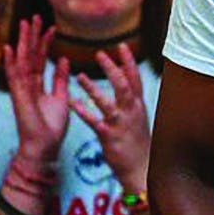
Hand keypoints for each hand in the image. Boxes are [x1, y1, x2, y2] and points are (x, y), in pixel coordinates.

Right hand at [2, 16, 69, 161]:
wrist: (45, 146)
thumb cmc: (52, 126)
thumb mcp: (61, 97)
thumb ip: (59, 79)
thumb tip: (62, 59)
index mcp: (38, 85)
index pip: (40, 59)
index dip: (45, 43)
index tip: (51, 27)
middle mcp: (28, 84)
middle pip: (29, 56)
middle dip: (32, 37)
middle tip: (34, 17)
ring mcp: (22, 90)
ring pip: (22, 61)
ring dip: (22, 42)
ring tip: (24, 24)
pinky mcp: (19, 97)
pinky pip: (15, 77)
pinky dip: (11, 62)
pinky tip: (8, 48)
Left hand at [69, 43, 150, 193]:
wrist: (142, 167)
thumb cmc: (139, 144)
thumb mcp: (140, 119)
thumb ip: (133, 104)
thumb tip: (128, 89)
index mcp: (138, 105)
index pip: (135, 78)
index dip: (129, 61)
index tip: (122, 46)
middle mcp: (131, 111)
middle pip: (123, 85)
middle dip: (112, 68)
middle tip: (100, 54)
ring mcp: (121, 123)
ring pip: (108, 101)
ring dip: (93, 88)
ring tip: (79, 76)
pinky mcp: (109, 136)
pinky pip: (94, 121)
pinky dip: (82, 111)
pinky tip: (72, 103)